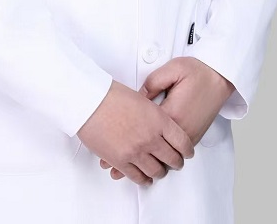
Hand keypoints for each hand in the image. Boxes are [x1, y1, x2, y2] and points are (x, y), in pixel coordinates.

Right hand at [77, 79, 193, 185]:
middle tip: (176, 162)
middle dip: (176, 162)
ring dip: (160, 173)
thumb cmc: (111, 96)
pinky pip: (137, 177)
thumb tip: (157, 124)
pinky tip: (145, 178)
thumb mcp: (141, 99)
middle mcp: (151, 137)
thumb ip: (153, 115)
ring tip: (160, 171)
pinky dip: (143, 180)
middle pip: (172, 158)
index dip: (186, 150)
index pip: (182, 141)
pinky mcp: (121, 161)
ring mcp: (136, 151)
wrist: (90, 102)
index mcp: (158, 119)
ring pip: (156, 171)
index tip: (186, 152)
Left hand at [99, 58, 233, 179]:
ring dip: (144, 166)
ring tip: (124, 170)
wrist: (219, 76)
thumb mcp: (170, 70)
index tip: (108, 151)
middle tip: (111, 167)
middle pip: (153, 152)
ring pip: (164, 159)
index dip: (123, 142)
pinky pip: (175, 155)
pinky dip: (160, 161)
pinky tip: (149, 162)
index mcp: (171, 114)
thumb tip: (137, 99)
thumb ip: (151, 85)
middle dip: (130, 162)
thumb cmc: (196, 71)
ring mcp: (188, 135)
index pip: (144, 133)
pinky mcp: (194, 136)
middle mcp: (180, 129)